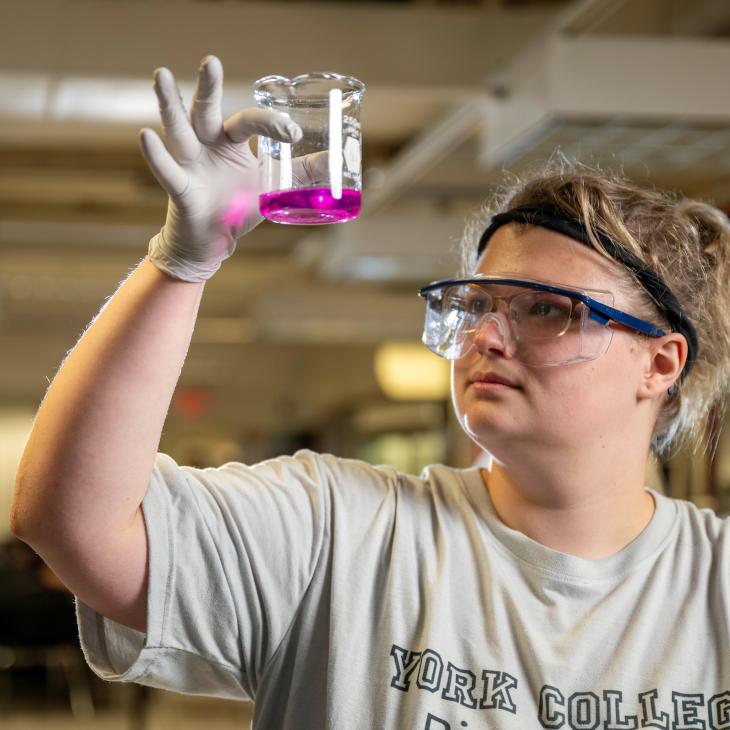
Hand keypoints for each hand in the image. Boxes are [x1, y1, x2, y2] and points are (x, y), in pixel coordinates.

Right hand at [140, 56, 304, 281]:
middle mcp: (208, 145)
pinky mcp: (180, 189)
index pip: (249, 121)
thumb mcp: (273, 186)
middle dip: (208, 87)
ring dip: (170, 105)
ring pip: (179, 130)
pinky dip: (157, 155)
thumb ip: (301, 172)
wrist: (215, 241)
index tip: (292, 133)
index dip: (271, 123)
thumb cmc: (238, 207)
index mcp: (231, 142)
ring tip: (161, 76)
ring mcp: (191, 164)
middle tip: (211, 62)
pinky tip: (147, 136)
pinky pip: (168, 170)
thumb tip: (335, 162)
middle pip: (206, 111)